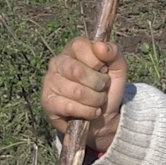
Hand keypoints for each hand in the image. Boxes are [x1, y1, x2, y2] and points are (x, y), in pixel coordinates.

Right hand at [40, 37, 128, 151]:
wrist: (104, 118)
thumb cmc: (107, 89)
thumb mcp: (117, 69)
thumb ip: (113, 53)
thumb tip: (100, 45)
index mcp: (72, 49)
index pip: (80, 46)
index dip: (97, 61)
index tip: (104, 70)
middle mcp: (57, 62)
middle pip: (77, 71)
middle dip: (98, 84)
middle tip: (102, 89)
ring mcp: (49, 82)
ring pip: (76, 92)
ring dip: (95, 100)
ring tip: (98, 101)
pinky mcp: (48, 102)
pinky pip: (70, 107)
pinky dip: (88, 112)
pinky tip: (91, 112)